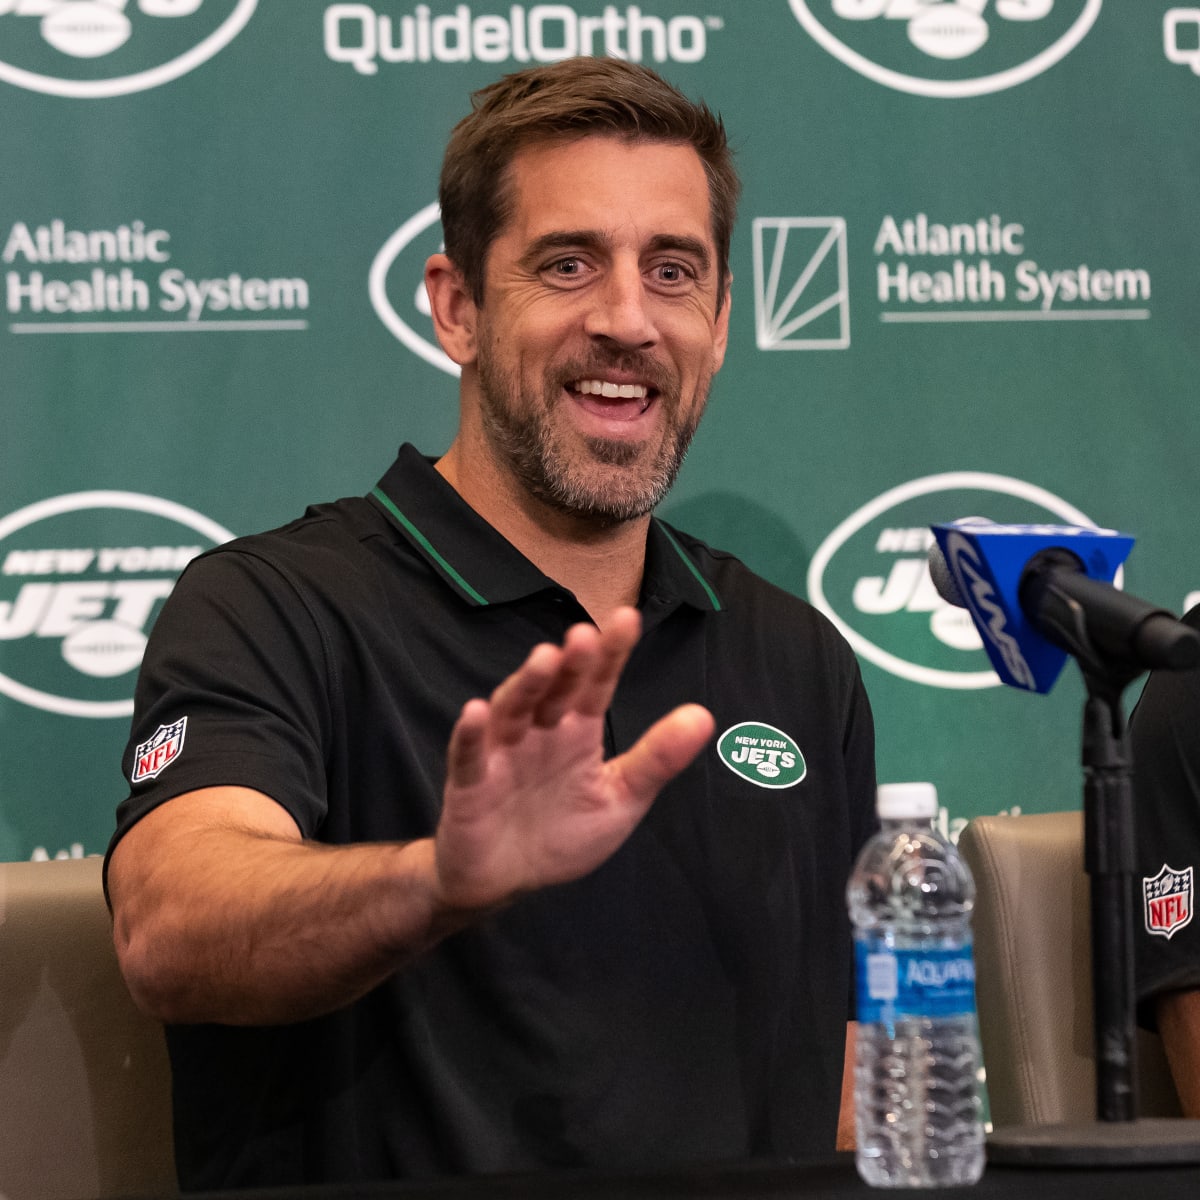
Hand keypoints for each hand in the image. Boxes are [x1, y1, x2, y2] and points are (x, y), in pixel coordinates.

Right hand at [434, 606, 713, 911]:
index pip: (597, 685)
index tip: (628, 619)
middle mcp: (539, 732)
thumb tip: (704, 715)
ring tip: (544, 660)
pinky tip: (476, 712)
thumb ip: (656, 759)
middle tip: (585, 636)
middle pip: (555, 690)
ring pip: (512, 711)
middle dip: (570, 664)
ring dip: (526, 684)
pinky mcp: (468, 783)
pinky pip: (468, 756)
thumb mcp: (620, 799)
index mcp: (577, 732)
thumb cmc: (561, 833)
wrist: (504, 880)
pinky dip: (469, 734)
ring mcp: (501, 753)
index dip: (611, 654)